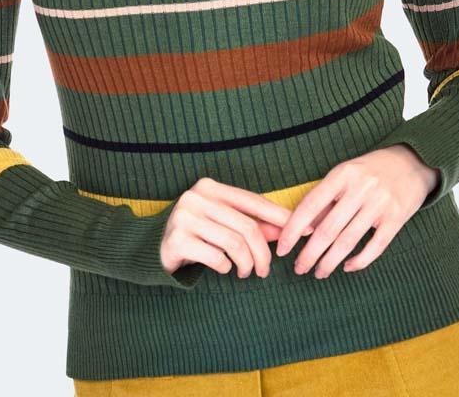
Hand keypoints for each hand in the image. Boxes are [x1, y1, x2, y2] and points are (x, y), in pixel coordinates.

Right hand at [160, 177, 315, 278]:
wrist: (154, 248)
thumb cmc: (196, 234)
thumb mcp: (224, 224)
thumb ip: (254, 224)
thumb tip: (289, 229)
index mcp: (211, 187)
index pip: (254, 201)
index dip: (280, 217)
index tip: (304, 232)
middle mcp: (197, 196)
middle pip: (247, 226)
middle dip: (262, 253)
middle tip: (264, 271)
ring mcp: (185, 216)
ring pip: (234, 244)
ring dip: (246, 264)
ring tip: (245, 272)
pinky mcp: (177, 239)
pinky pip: (216, 257)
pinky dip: (225, 267)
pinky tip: (222, 268)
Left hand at [275, 145, 439, 277]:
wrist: (413, 162)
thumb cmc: (371, 170)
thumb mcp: (346, 173)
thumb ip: (327, 198)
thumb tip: (303, 229)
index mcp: (342, 174)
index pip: (311, 205)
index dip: (293, 230)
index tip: (283, 249)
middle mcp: (360, 188)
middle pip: (328, 229)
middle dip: (309, 253)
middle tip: (299, 268)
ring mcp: (379, 204)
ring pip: (348, 241)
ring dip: (330, 262)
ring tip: (319, 273)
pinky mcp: (396, 219)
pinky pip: (375, 247)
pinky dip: (359, 261)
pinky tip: (347, 267)